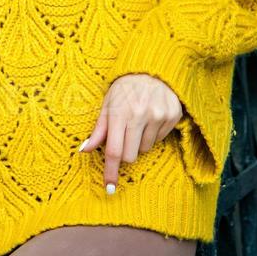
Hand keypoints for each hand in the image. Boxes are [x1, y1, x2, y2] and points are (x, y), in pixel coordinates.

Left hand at [78, 74, 182, 192]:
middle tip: (123, 139)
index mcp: (120, 113)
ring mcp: (158, 116)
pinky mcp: (172, 116)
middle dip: (124, 154)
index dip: (110, 171)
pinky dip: (153, 134)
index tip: (109, 188)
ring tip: (138, 122)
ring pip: (145, 149)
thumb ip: (98, 129)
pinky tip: (150, 118)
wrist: (153, 67)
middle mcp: (140, 115)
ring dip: (139, 142)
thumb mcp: (108, 103)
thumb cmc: (125, 87)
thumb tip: (84, 150)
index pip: (113, 151)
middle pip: (130, 156)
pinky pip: (160, 139)